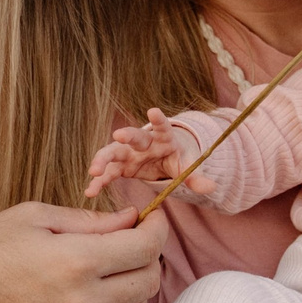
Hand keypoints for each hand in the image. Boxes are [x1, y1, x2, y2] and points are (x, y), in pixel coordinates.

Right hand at [0, 202, 164, 302]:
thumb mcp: (34, 218)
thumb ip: (90, 221)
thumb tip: (131, 219)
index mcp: (76, 261)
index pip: (145, 247)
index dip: (157, 228)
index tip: (152, 219)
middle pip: (148, 282)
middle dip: (149, 257)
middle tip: (135, 243)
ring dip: (132, 291)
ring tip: (111, 272)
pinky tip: (81, 298)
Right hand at [84, 109, 211, 199]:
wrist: (163, 159)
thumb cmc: (175, 158)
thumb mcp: (186, 166)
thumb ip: (195, 177)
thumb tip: (211, 188)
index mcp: (163, 137)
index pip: (162, 126)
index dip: (158, 119)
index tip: (153, 111)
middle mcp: (143, 142)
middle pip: (133, 135)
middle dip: (126, 135)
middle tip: (118, 135)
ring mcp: (129, 152)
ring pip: (113, 152)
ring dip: (103, 160)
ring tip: (93, 172)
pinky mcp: (120, 166)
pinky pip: (108, 172)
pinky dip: (99, 181)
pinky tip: (90, 191)